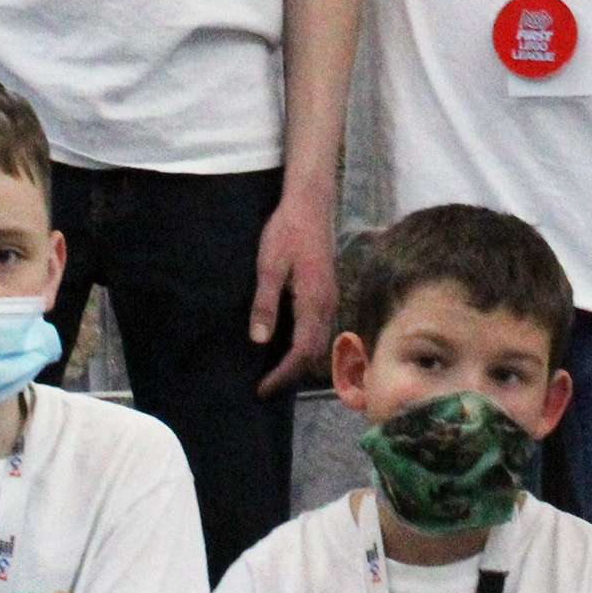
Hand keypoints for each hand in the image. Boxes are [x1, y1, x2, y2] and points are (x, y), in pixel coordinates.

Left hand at [251, 191, 340, 397]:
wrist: (311, 204)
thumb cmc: (287, 231)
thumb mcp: (269, 266)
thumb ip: (265, 304)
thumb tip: (260, 340)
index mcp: (314, 302)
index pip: (302, 351)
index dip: (283, 374)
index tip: (263, 388)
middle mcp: (328, 305)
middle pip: (315, 353)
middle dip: (292, 374)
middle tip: (266, 387)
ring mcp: (330, 299)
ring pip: (319, 342)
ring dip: (300, 362)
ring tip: (275, 372)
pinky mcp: (327, 292)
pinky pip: (320, 329)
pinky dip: (305, 346)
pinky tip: (287, 345)